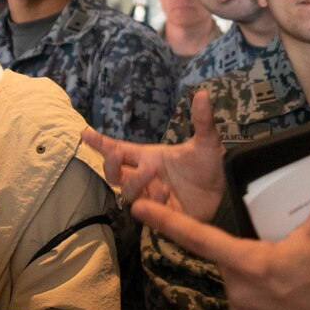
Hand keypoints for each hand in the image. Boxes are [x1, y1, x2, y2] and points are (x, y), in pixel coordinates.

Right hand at [82, 89, 225, 220]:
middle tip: (117, 155)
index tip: (83, 132)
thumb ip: (202, 121)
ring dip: (135, 181)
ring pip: (128, 192)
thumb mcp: (207, 143)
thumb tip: (203, 93)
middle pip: (114, 173)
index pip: (119, 149)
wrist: (225, 195)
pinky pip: (147, 210)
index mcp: (149, 157)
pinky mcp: (161, 215)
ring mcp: (151, 196)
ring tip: (152, 172)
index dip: (100, 143)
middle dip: (110, 164)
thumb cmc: (208, 168)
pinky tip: (165, 192)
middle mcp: (145, 177)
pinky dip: (152, 201)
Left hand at [132, 133, 309, 309]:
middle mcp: (237, 291)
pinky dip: (260, 308)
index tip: (137, 208)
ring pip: (238, 288)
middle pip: (229, 261)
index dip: (165, 220)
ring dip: (256, 283)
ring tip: (291, 286)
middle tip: (286, 262)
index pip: (197, 236)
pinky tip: (287, 307)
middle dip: (250, 257)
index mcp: (249, 261)